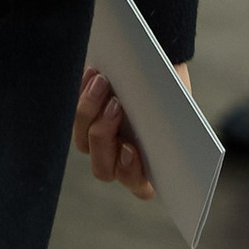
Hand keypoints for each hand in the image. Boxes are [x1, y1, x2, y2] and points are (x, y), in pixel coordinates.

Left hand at [72, 61, 190, 200]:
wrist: (158, 64)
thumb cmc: (169, 91)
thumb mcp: (174, 106)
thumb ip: (165, 124)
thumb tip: (159, 125)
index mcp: (149, 167)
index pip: (137, 184)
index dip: (131, 171)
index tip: (130, 148)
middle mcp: (119, 160)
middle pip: (102, 167)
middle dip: (105, 136)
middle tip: (115, 106)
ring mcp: (98, 143)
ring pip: (83, 141)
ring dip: (90, 111)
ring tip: (102, 83)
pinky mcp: (83, 121)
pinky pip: (73, 117)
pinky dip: (82, 96)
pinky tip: (92, 77)